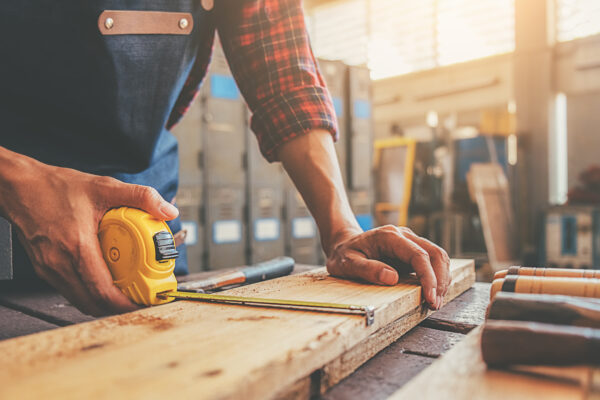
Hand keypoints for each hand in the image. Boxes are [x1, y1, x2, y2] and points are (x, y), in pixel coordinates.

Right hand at [1, 157, 178, 315]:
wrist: (19, 186)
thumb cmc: (55, 187)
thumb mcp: (104, 187)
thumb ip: (140, 196)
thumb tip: (168, 210)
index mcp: (76, 246)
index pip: (102, 290)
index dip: (125, 303)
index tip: (143, 302)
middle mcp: (59, 263)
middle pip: (92, 303)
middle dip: (118, 307)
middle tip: (139, 300)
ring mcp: (48, 268)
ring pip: (79, 300)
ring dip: (102, 302)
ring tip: (124, 293)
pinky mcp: (44, 268)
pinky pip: (69, 290)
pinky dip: (88, 292)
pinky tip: (102, 280)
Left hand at [326, 225, 450, 309]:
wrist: (343, 244)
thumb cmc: (343, 254)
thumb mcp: (347, 263)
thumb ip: (368, 269)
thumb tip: (391, 278)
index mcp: (390, 236)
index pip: (418, 255)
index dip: (428, 277)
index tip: (430, 298)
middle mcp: (404, 235)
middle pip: (435, 254)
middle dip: (440, 280)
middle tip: (435, 304)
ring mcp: (410, 241)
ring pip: (438, 256)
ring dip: (442, 279)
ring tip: (436, 301)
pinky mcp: (412, 250)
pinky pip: (432, 261)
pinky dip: (437, 277)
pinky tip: (433, 293)